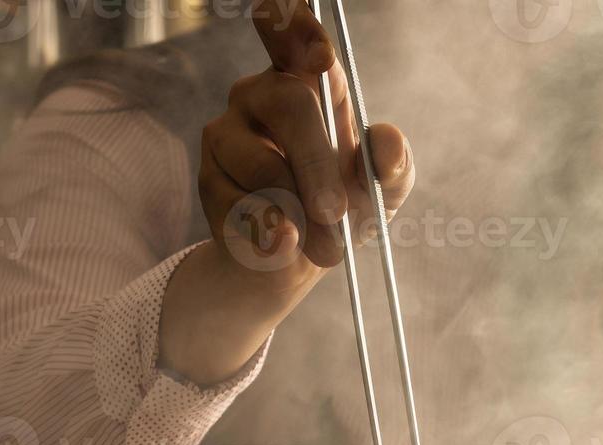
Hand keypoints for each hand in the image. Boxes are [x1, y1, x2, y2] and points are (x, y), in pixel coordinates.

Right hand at [202, 0, 413, 282]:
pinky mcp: (209, 180)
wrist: (301, 258)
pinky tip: (283, 247)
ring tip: (323, 247)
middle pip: (288, 103)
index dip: (299, 28)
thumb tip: (388, 141)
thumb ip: (393, 165)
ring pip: (260, 164)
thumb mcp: (381, 189)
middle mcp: (261, 93)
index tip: (322, 57)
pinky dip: (267, 236)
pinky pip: (236, 206)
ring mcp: (226, 133)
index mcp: (308, 79)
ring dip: (297, 213)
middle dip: (316, 163)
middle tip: (334, 213)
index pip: (290, 29)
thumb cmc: (345, 205)